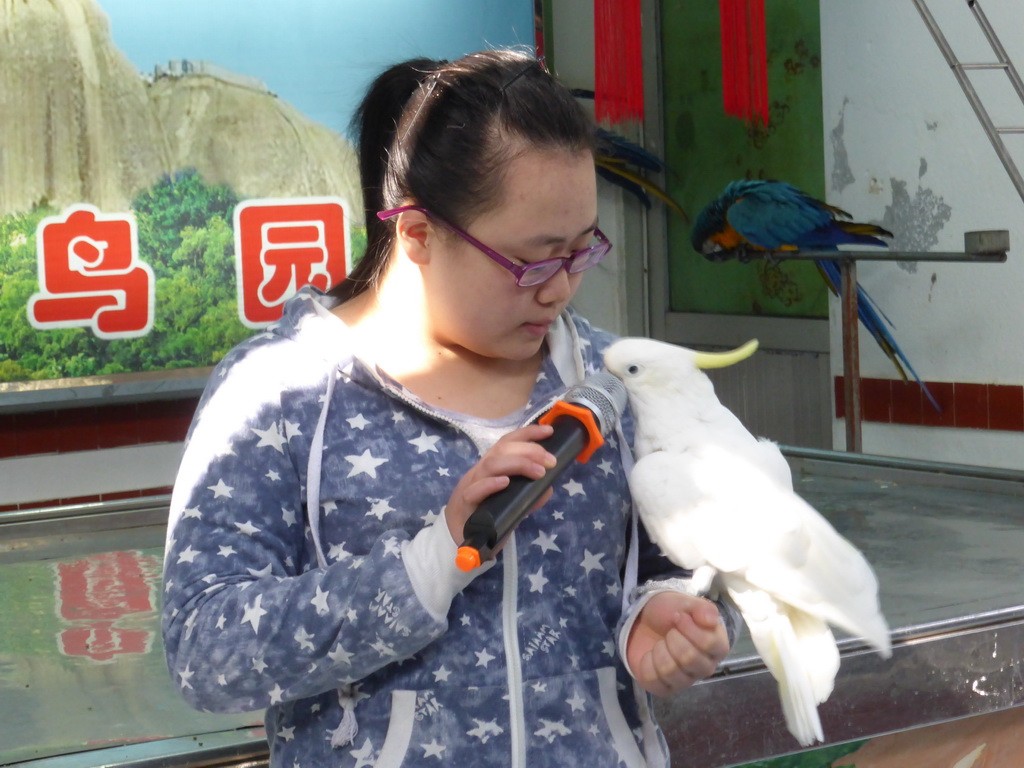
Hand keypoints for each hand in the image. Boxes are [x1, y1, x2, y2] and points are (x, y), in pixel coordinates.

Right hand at [444, 423, 556, 546]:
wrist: (459, 537)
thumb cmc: (487, 513)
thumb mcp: (512, 503)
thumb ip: (528, 495)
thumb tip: (548, 487)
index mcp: (493, 465)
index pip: (508, 442)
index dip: (527, 433)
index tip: (549, 431)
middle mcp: (481, 470)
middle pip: (501, 450)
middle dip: (529, 450)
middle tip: (551, 461)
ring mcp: (471, 485)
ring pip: (490, 465)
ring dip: (518, 464)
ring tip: (539, 472)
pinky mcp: (465, 504)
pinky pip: (474, 491)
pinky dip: (490, 484)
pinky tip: (505, 482)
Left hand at [626, 591, 729, 696]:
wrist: (643, 620)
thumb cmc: (669, 612)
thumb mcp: (685, 602)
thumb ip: (702, 609)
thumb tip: (711, 620)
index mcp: (717, 646)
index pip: (709, 644)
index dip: (689, 628)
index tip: (678, 616)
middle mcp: (705, 667)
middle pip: (690, 658)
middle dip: (672, 638)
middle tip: (669, 631)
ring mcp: (686, 681)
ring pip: (670, 671)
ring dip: (659, 649)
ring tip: (660, 642)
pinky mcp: (665, 689)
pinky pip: (654, 681)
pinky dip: (647, 663)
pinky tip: (651, 655)